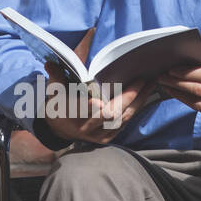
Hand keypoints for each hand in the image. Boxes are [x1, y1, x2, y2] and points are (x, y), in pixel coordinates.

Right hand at [41, 29, 156, 143]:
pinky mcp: (107, 138)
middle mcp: (85, 127)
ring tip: (150, 84)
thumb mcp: (53, 91)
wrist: (60, 129)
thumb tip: (50, 63)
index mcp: (70, 114)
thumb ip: (56, 77)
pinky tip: (145, 95)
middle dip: (127, 97)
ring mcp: (97, 134)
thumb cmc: (58, 105)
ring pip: (121, 119)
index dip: (89, 107)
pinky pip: (125, 123)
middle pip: (109, 114)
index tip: (98, 101)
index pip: (80, 110)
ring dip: (138, 102)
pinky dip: (135, 109)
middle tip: (141, 79)